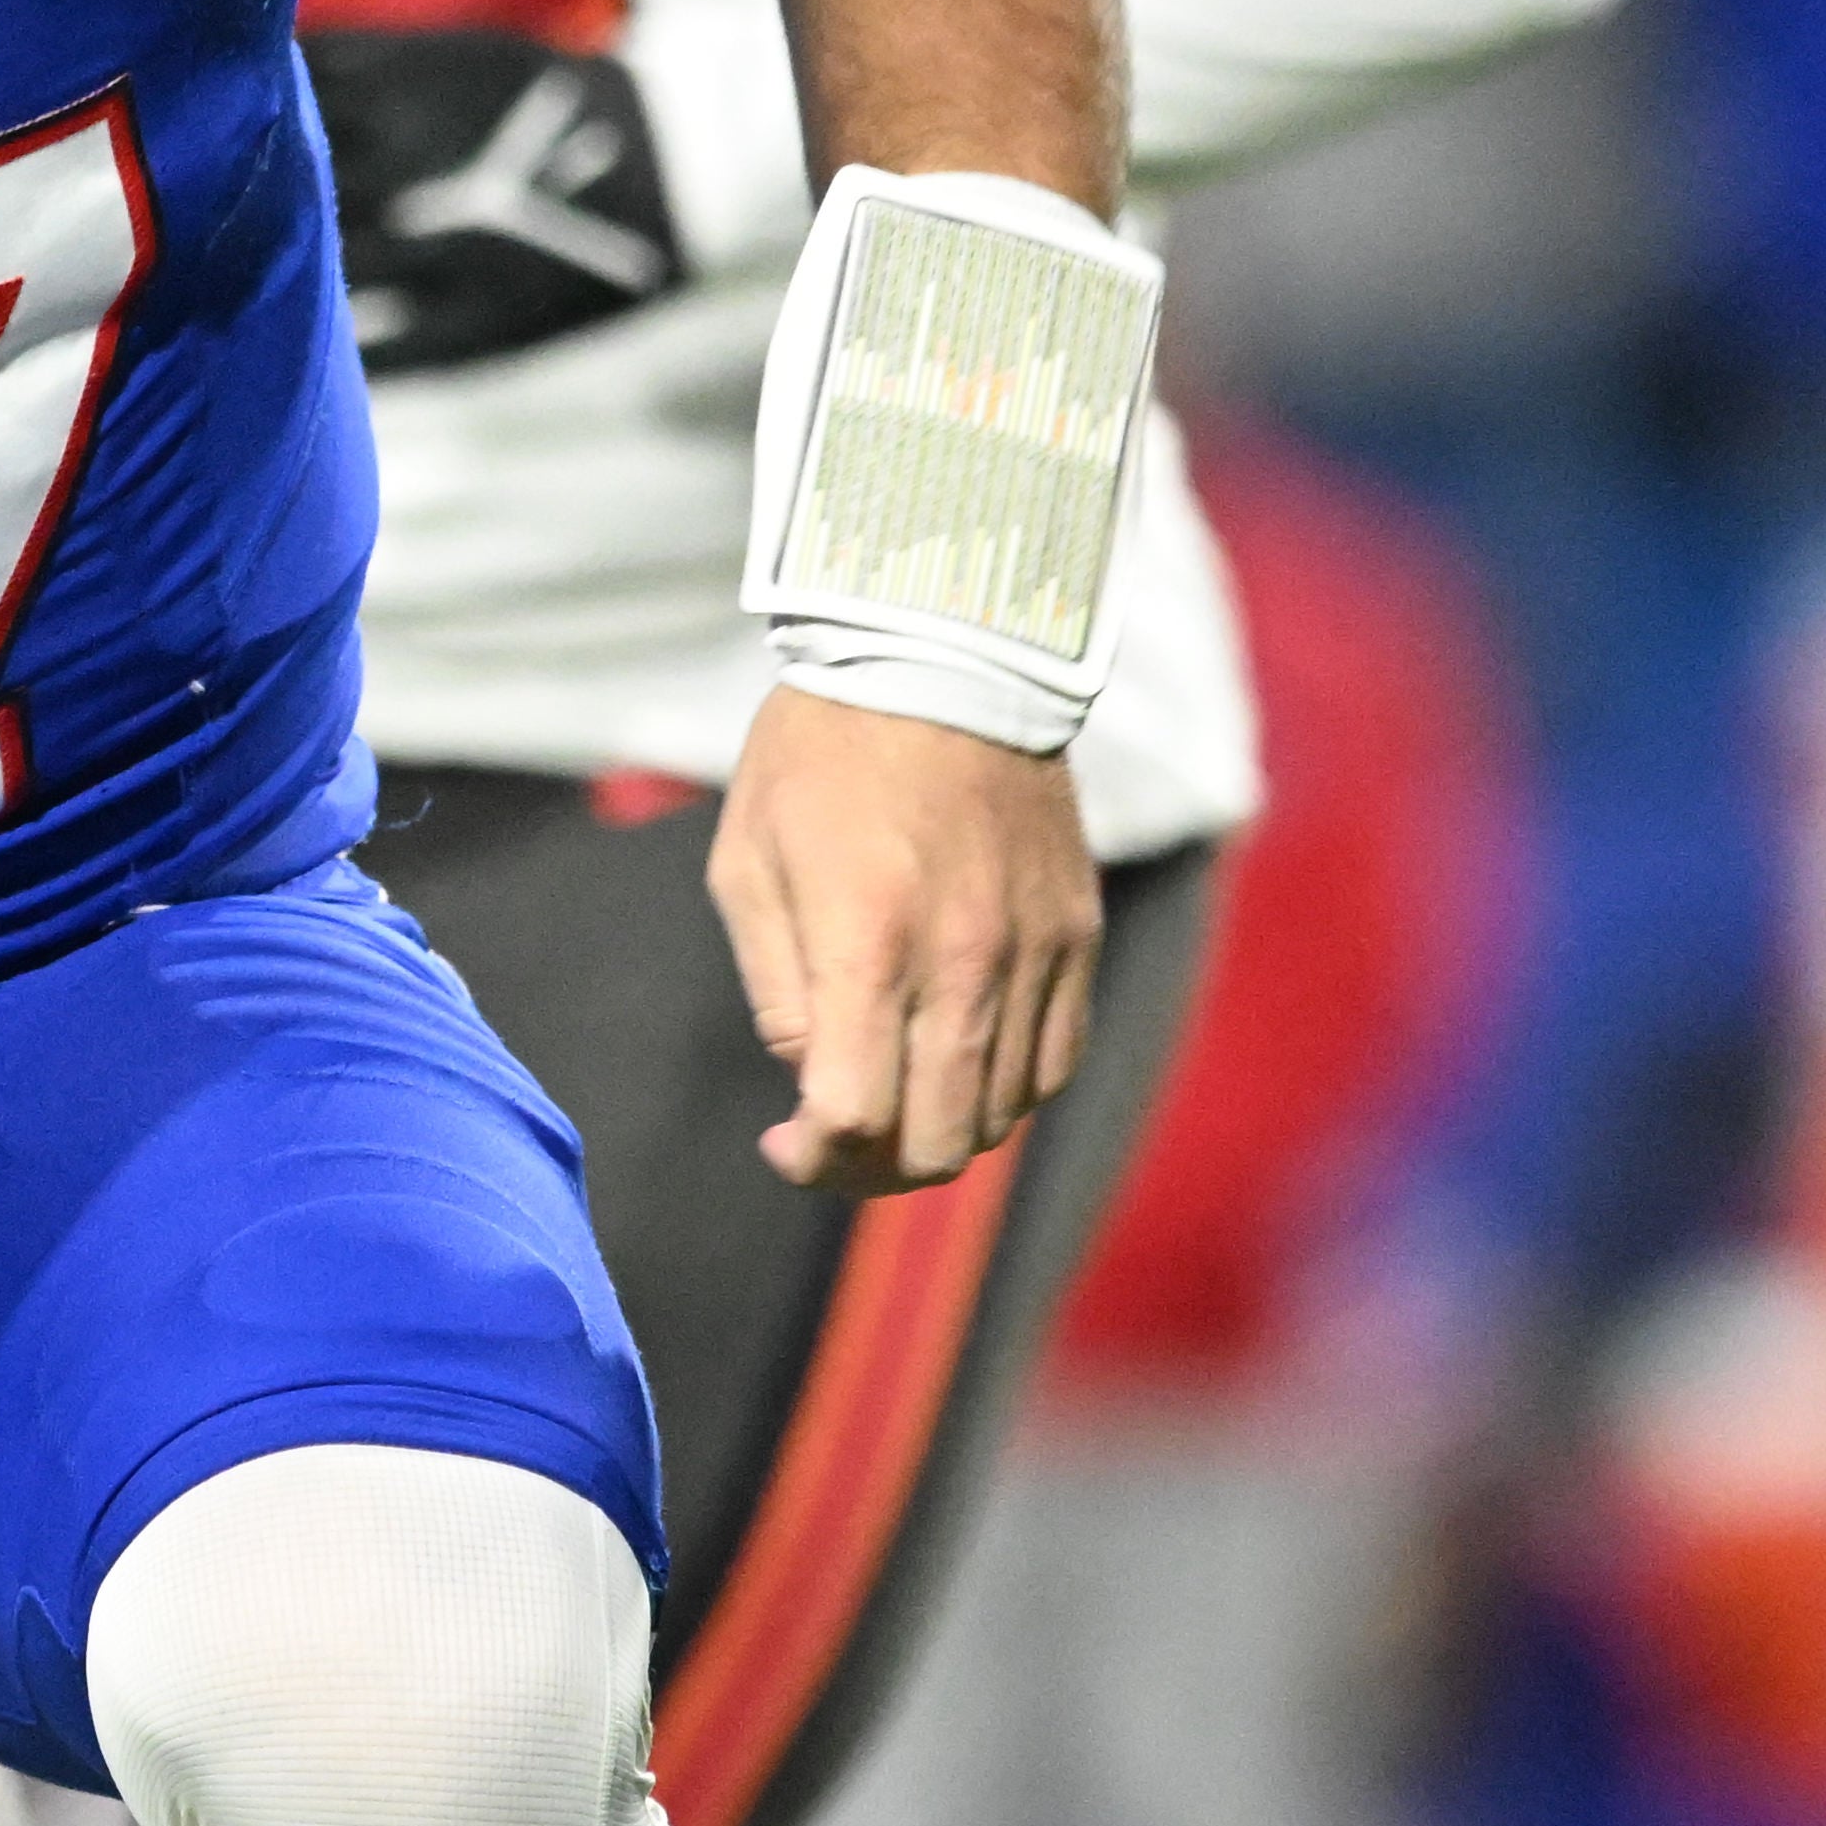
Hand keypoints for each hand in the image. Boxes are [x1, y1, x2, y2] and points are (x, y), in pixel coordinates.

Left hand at [707, 689, 1101, 1189]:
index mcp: (868, 942)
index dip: (811, 1160)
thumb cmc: (818, 755)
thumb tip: (813, 1082)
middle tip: (833, 1144)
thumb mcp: (747, 863)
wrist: (941, 655)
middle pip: (938, 1142)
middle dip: (872, 1170)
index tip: (782, 1143)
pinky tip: (955, 1062)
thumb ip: (778, 989)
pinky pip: (1055, 1061)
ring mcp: (1034, 951)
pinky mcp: (1077, 934)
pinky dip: (1004, 1090)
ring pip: (1002, 1113)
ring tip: (891, 1100)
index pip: (853, 1116)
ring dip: (939, 1133)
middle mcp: (964, 959)